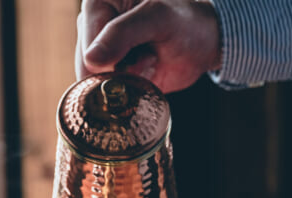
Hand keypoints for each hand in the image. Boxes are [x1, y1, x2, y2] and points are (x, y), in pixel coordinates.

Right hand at [76, 0, 221, 93]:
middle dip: (120, 72)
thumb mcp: (157, 18)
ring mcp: (100, 52)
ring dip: (128, 80)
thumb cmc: (184, 21)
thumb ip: (123, 34)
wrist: (203, 43)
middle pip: (88, 67)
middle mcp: (93, 27)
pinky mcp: (110, 72)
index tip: (140, 53)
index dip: (109, 61)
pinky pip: (110, 94)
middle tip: (149, 55)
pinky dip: (131, 89)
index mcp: (97, 2)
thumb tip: (91, 59)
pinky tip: (148, 71)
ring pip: (98, 84)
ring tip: (150, 59)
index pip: (87, 44)